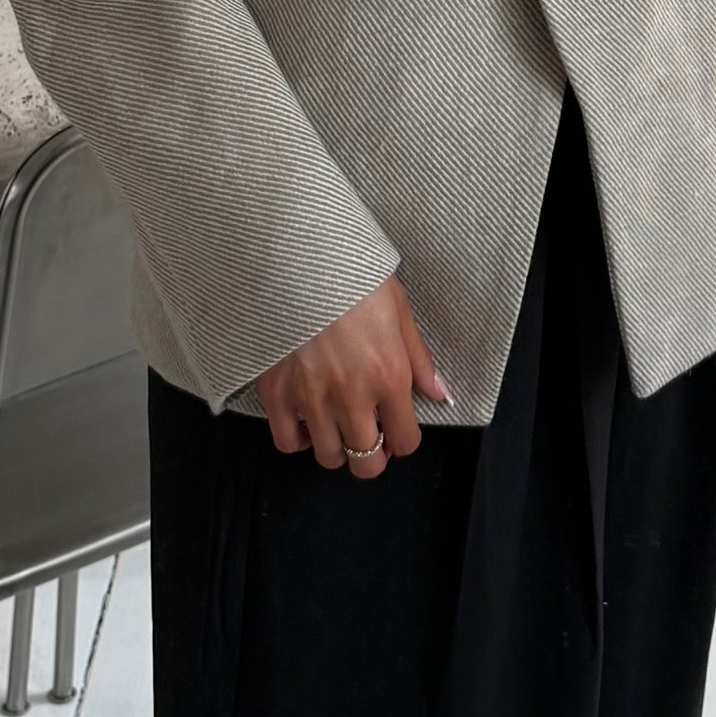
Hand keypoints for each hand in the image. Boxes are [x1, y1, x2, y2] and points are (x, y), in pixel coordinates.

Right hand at [254, 273, 449, 479]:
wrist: (300, 254)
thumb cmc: (350, 274)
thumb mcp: (398, 308)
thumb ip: (419, 358)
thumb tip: (439, 392)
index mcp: (388, 375)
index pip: (406, 440)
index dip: (404, 440)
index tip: (397, 429)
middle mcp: (352, 395)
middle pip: (367, 462)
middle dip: (373, 456)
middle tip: (369, 436)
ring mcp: (311, 396)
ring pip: (329, 457)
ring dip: (337, 448)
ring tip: (337, 424)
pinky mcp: (277, 390)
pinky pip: (287, 441)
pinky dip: (298, 438)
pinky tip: (306, 420)